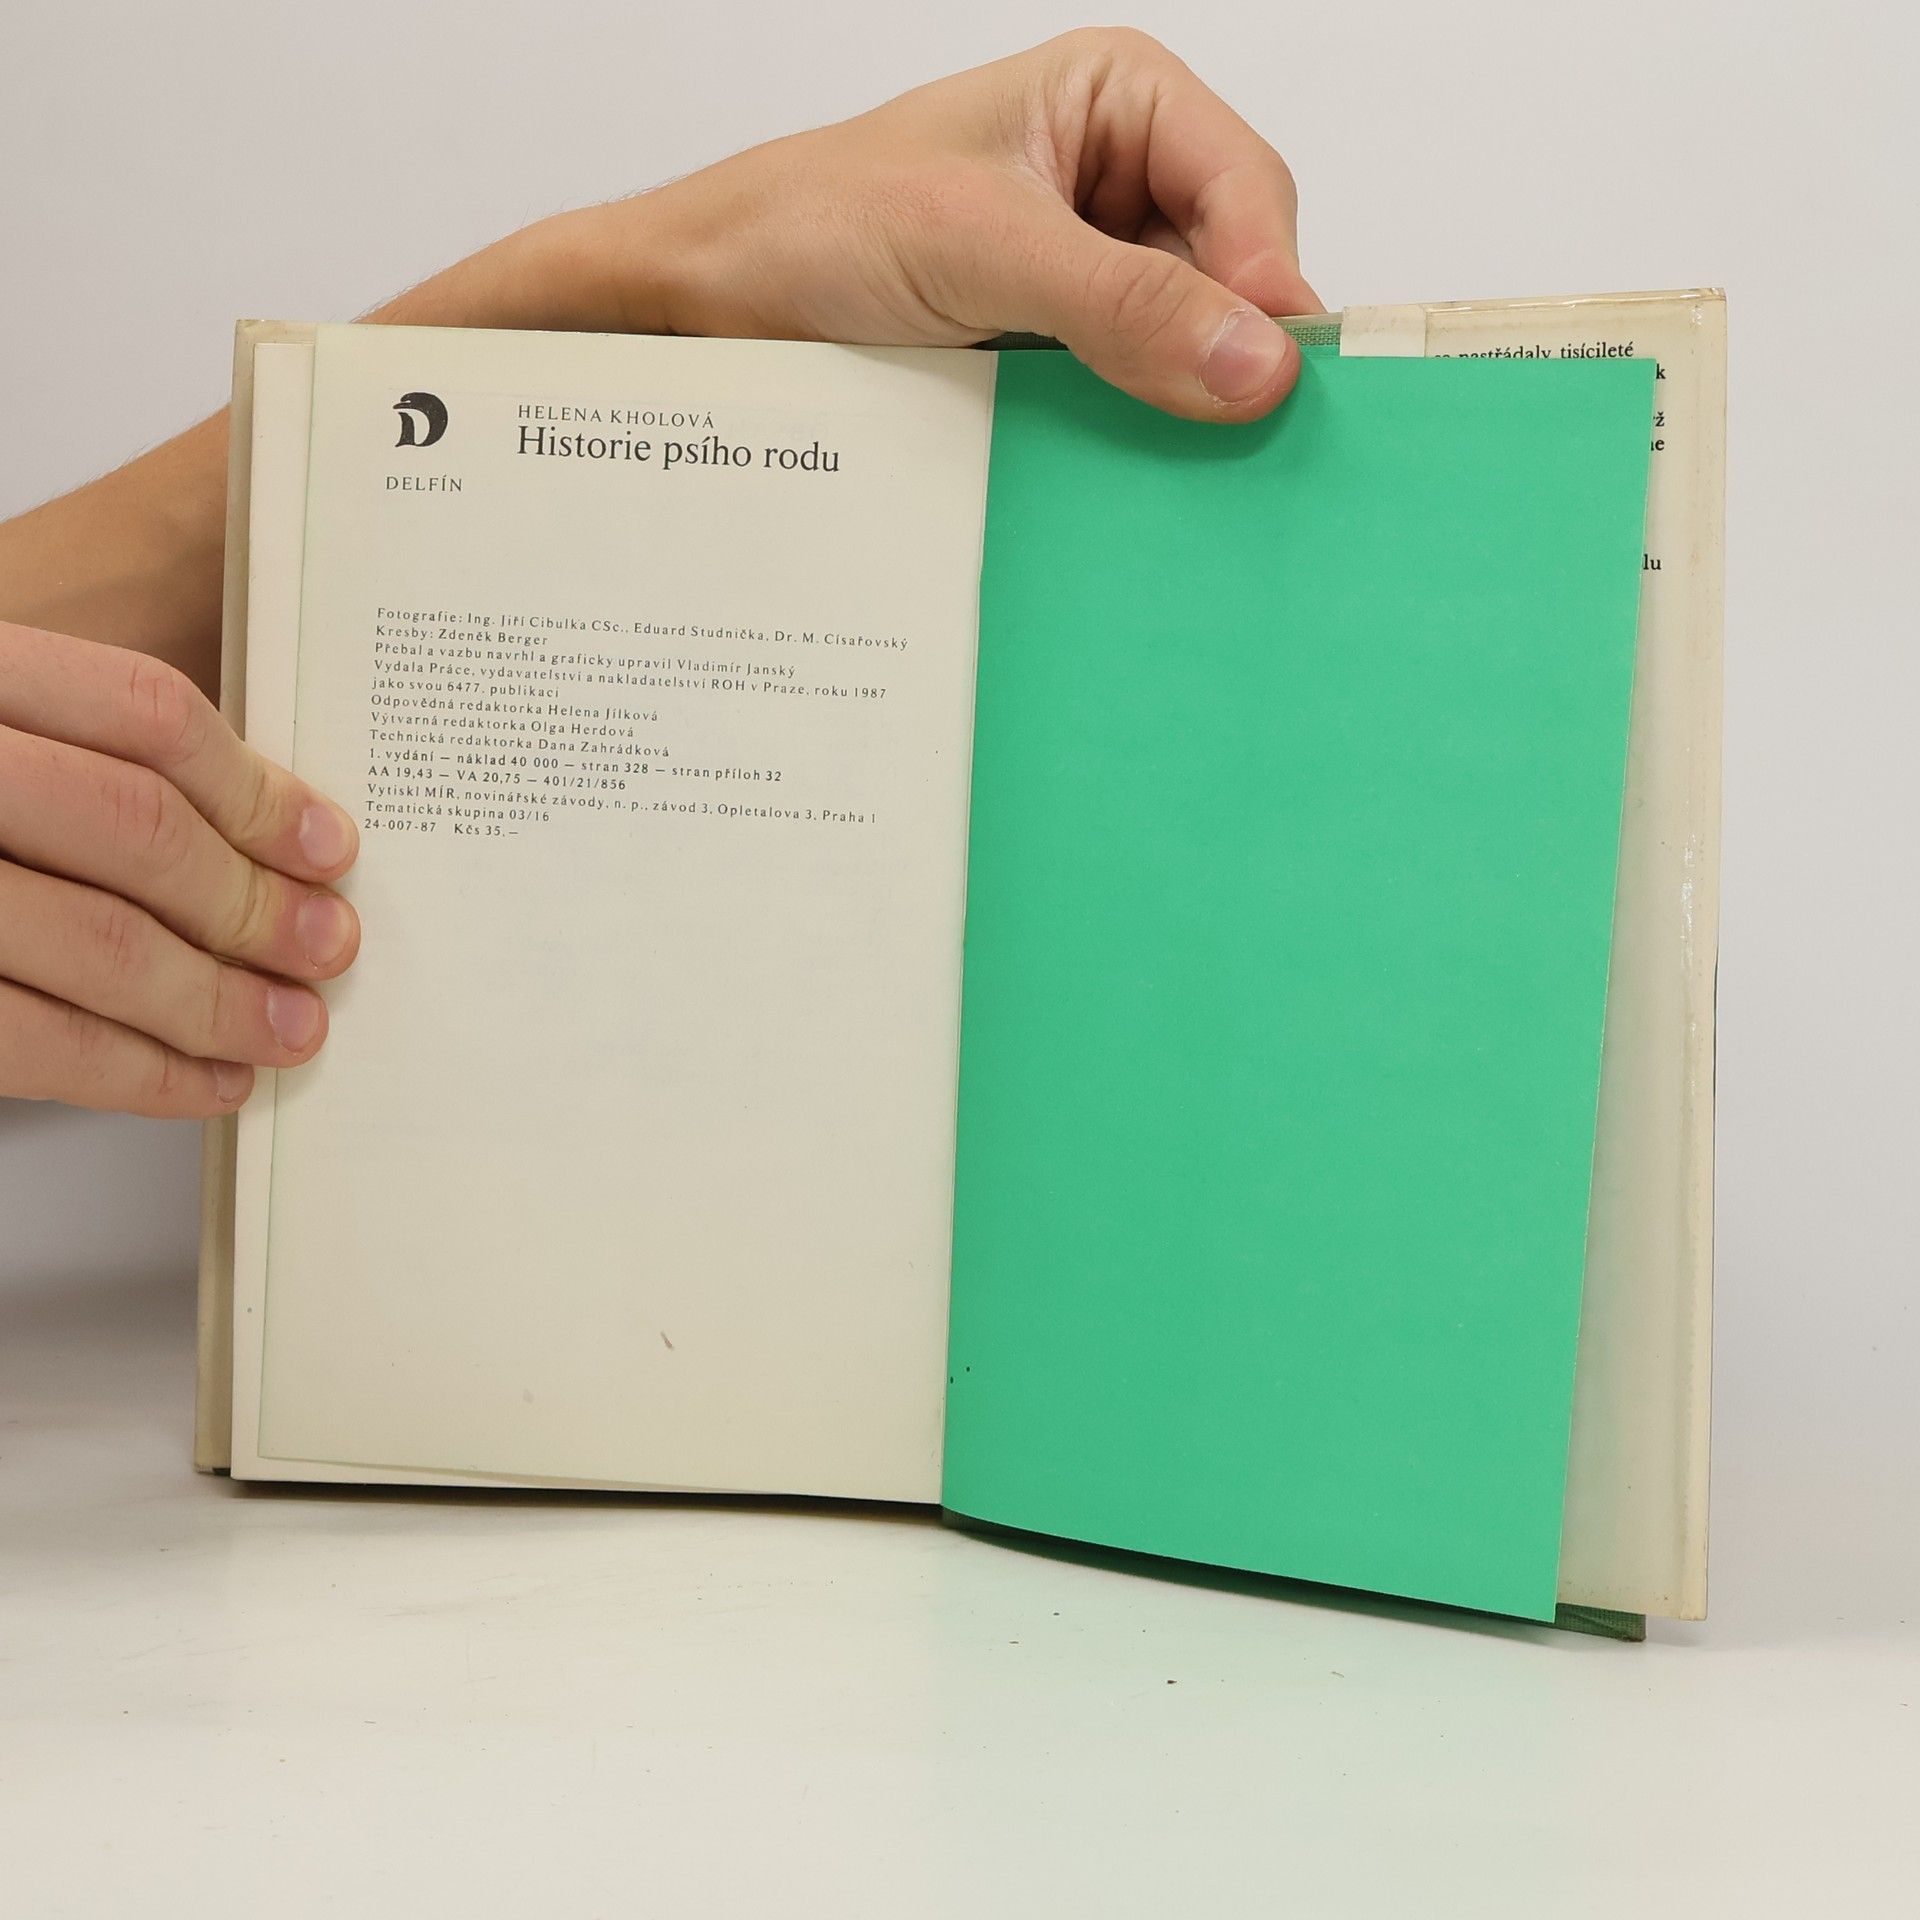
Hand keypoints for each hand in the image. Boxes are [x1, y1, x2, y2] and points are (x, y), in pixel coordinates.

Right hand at [0, 622, 359, 1116]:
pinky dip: (141, 1074)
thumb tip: (263, 837)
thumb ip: (85, 754)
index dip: (256, 789)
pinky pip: (34, 1042)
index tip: (326, 847)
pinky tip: (207, 1081)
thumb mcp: (5, 736)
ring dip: (218, 1002)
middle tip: (325, 947)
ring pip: (98, 945)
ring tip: (290, 1029)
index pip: (143, 713)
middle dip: (252, 902)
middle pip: (135, 828)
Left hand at [433, 30, 1320, 422]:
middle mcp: (1121, 182)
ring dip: (1182, 404)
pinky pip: (1133, 397)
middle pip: (1235, 273)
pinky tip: (1129, 473)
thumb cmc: (816, 226)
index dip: (1271, 283)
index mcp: (1120, 101)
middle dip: (1229, 351)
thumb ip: (1123, 303)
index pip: (1248, 189)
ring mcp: (1092, 275)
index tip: (1278, 381)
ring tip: (1184, 468)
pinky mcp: (1061, 353)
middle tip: (1238, 440)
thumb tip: (1258, 362)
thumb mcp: (980, 250)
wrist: (713, 303)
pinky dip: (1134, 436)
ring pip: (1189, 346)